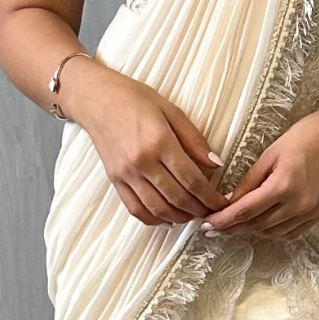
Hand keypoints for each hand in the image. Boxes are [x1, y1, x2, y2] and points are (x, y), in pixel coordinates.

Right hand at [68, 60, 225, 226]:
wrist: (96, 99)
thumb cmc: (135, 99)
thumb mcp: (171, 111)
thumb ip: (195, 140)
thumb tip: (217, 164)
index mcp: (159, 142)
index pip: (192, 179)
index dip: (210, 197)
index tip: (222, 203)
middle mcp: (142, 162)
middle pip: (177, 198)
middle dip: (199, 210)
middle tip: (212, 212)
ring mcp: (126, 174)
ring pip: (158, 209)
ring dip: (180, 218)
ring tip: (194, 215)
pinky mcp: (115, 180)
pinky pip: (136, 209)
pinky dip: (154, 220)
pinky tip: (169, 219)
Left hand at [201, 91, 318, 239]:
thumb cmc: (310, 133)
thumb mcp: (273, 151)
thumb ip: (251, 180)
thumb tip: (231, 200)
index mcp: (284, 185)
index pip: (245, 211)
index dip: (223, 221)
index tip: (206, 225)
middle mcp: (299, 204)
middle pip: (256, 226)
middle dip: (233, 228)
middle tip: (214, 228)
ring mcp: (311, 212)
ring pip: (272, 233)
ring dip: (251, 231)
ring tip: (235, 226)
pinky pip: (290, 233)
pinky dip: (272, 232)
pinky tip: (261, 225)